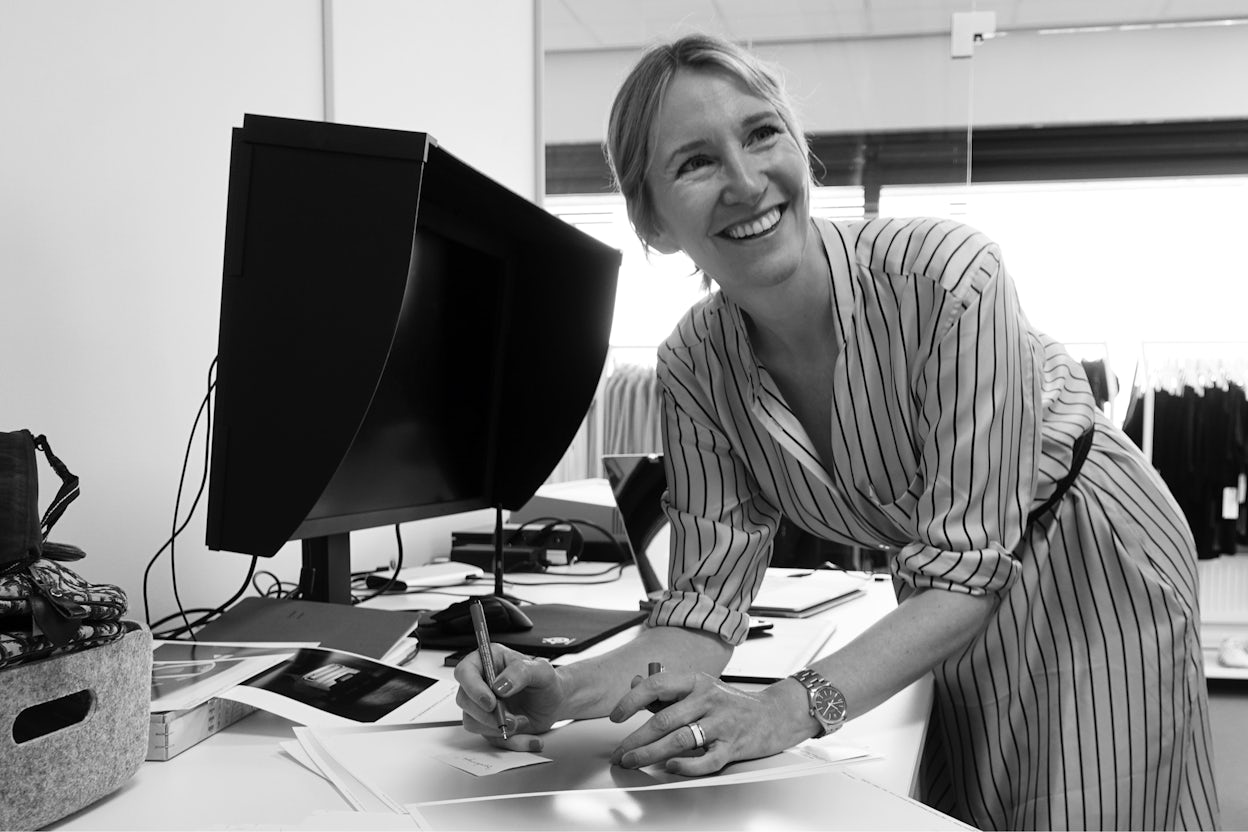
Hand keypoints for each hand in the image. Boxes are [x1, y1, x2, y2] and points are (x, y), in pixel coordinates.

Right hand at [453, 643, 565, 751]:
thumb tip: (499, 685)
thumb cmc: (546, 682)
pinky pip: (490, 738)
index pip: (465, 671)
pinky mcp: (488, 725)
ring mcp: (483, 706)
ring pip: (472, 722)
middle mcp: (481, 683)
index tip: (490, 701)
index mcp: (488, 660)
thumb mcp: (541, 671)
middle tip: (510, 718)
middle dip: (487, 715)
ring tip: (523, 722)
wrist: (555, 703)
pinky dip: (511, 741)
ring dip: (498, 728)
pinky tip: (529, 737)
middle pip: (464, 700)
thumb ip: (520, 672)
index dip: (473, 688)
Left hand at [606, 670, 808, 775]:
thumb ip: (667, 691)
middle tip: (620, 752)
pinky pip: (707, 759)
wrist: (775, 714)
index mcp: (697, 682)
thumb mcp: (700, 689)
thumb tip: (634, 684)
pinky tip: (670, 766)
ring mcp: (722, 723)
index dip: (632, 700)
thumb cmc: (732, 703)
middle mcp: (709, 699)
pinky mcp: (734, 746)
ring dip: (651, 753)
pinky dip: (687, 765)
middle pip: (665, 719)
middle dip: (636, 738)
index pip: (658, 685)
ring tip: (634, 761)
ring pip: (680, 739)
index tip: (616, 715)